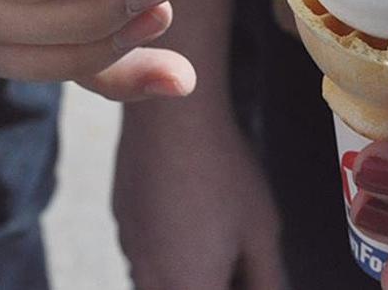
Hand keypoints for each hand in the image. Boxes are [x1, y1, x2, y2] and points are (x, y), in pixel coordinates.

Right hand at [113, 102, 285, 288]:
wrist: (171, 115)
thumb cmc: (219, 168)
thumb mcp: (262, 231)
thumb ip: (268, 279)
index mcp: (190, 286)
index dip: (236, 285)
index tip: (248, 274)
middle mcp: (150, 275)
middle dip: (211, 280)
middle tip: (236, 256)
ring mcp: (129, 245)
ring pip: (159, 277)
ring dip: (186, 267)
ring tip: (214, 229)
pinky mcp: (120, 215)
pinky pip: (144, 246)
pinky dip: (166, 240)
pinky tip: (187, 207)